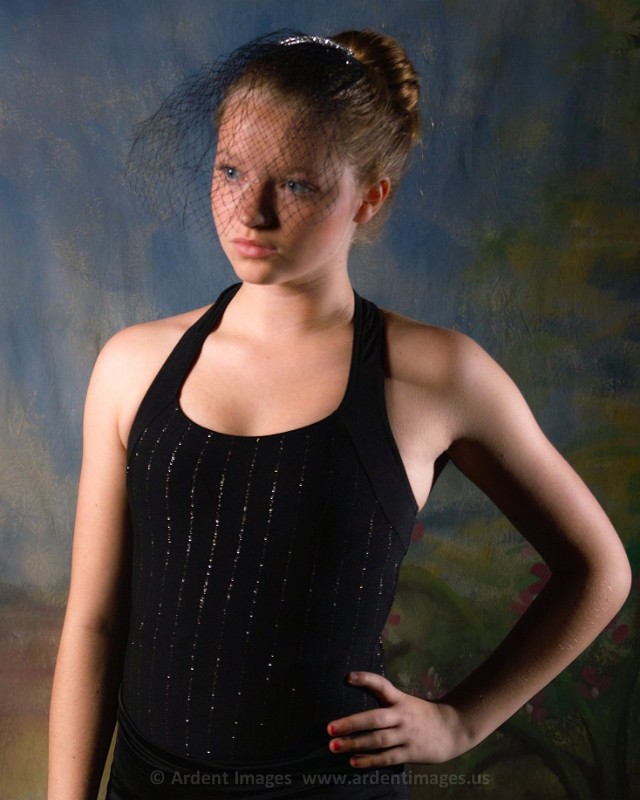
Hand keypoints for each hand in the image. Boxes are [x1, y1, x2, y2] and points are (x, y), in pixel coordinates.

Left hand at [326, 672, 470, 766]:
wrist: (454, 729)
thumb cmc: (421, 714)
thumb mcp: (404, 701)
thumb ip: (384, 699)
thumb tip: (355, 691)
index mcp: (400, 699)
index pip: (382, 685)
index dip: (365, 679)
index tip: (347, 678)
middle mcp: (402, 716)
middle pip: (374, 718)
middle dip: (351, 723)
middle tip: (329, 728)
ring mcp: (407, 735)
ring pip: (378, 740)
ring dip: (355, 744)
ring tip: (334, 746)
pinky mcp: (411, 752)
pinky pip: (387, 757)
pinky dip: (370, 760)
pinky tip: (353, 761)